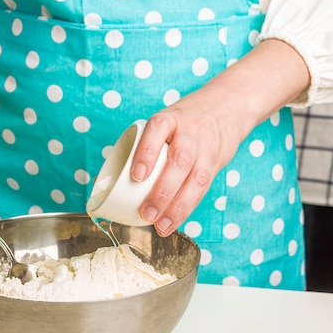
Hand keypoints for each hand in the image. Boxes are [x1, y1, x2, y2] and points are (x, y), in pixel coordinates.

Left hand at [130, 38, 309, 236]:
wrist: (227, 105)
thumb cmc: (183, 120)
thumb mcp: (164, 121)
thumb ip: (143, 145)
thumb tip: (105, 180)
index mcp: (170, 118)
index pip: (157, 131)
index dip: (147, 153)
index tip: (136, 175)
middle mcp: (190, 132)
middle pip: (179, 161)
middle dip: (163, 191)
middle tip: (146, 213)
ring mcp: (205, 148)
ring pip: (195, 180)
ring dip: (177, 207)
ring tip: (160, 226)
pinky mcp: (215, 163)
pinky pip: (202, 189)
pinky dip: (187, 209)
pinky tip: (173, 223)